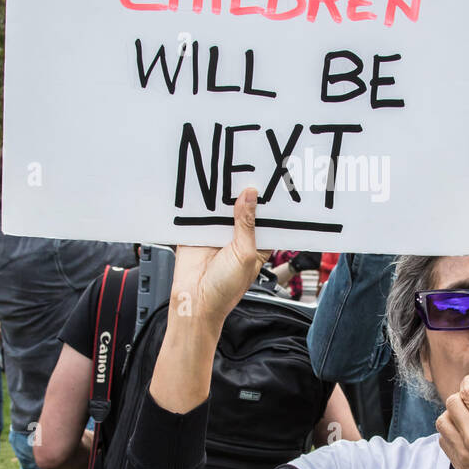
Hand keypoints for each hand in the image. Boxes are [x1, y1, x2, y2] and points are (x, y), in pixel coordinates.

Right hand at [151, 190, 269, 414]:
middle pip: (243, 207)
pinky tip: (203, 186)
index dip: (270, 201)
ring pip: (221, 208)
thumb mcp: (245, 254)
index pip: (266, 217)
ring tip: (228, 169)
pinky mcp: (195, 232)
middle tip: (250, 165)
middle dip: (245, 191)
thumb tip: (249, 195)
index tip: (274, 179)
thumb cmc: (225, 289)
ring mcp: (216, 233)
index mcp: (256, 243)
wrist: (193, 303)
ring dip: (222, 194)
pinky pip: (198, 213)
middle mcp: (237, 236)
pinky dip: (200, 202)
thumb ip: (246, 223)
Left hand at [436, 372, 468, 468]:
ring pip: (442, 420)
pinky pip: (442, 440)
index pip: (468, 391)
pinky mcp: (458, 465)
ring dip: (453, 413)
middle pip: (451, 402)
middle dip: (462, 396)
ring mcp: (462, 452)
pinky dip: (450, 432)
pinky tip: (465, 434)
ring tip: (468, 417)